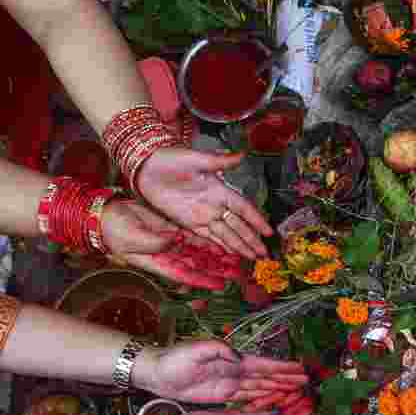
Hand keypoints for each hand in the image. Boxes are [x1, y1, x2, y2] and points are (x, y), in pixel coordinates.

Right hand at [101, 201, 236, 289]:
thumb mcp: (134, 238)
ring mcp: (172, 244)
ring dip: (218, 258)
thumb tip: (176, 241)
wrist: (108, 216)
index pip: (186, 274)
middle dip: (218, 270)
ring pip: (200, 253)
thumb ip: (156, 242)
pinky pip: (195, 238)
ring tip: (236, 260)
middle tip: (238, 273)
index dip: (204, 281)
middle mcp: (169, 256)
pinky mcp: (174, 231)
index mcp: (159, 263)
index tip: (220, 285)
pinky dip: (208, 242)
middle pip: (199, 266)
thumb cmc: (115, 231)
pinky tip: (223, 245)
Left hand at [136, 147, 271, 259]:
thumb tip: (242, 156)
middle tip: (265, 254)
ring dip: (239, 246)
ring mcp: (202, 214)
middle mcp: (214, 204)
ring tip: (253, 258)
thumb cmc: (171, 159)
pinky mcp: (188, 222)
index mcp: (219, 189)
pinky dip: (220, 245)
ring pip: (225, 233)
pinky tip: (230, 253)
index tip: (269, 232)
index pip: (243, 208)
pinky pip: (208, 236)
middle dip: (251, 239)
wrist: (146, 166)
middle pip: (237, 225)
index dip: (256, 220)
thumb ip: (219, 161)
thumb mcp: (196, 159)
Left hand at [137, 339, 309, 402]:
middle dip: (287, 379)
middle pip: (266, 376)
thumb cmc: (174, 358)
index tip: (300, 370)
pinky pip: (247, 397)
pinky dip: (261, 399)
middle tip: (307, 382)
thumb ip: (220, 351)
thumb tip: (241, 358)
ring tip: (296, 392)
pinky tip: (273, 402)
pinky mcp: (222, 394)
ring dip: (278, 389)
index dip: (282, 367)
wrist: (156, 371)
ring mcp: (229, 382)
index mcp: (232, 358)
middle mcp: (235, 370)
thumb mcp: (196, 350)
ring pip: (260, 387)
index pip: (263, 364)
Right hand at [172, 398, 313, 414]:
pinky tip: (273, 392)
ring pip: (267, 414)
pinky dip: (264, 402)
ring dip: (281, 401)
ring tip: (296, 389)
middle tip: (309, 391)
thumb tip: (279, 411)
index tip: (312, 402)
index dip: (298, 414)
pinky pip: (254, 412)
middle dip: (293, 406)